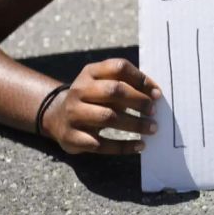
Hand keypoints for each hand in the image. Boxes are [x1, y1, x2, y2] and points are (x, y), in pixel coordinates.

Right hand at [42, 58, 161, 153]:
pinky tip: (139, 145)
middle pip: (114, 91)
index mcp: (90, 72)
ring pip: (108, 117)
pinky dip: (123, 146)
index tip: (157, 94)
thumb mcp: (102, 84)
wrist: (56, 116)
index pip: (118, 68)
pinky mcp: (71, 137)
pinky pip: (101, 144)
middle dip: (138, 101)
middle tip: (153, 111)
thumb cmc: (92, 98)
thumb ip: (126, 85)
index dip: (140, 79)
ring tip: (152, 128)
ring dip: (135, 124)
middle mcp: (79, 90)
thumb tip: (155, 94)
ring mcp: (73, 113)